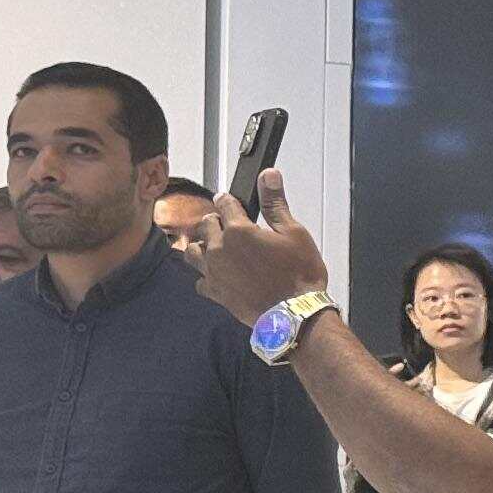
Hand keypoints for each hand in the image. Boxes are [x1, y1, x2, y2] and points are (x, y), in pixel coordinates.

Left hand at [197, 177, 330, 323]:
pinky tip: (219, 274)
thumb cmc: (298, 276)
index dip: (228, 200)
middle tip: (230, 226)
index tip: (229, 201)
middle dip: (217, 222)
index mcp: (239, 230)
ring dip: (204, 246)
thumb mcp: (295, 233)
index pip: (224, 204)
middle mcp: (220, 248)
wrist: (294, 315)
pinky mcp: (215, 291)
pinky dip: (207, 275)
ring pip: (194, 251)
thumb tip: (268, 177)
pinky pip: (199, 280)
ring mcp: (214, 271)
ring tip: (218, 247)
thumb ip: (276, 203)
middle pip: (206, 225)